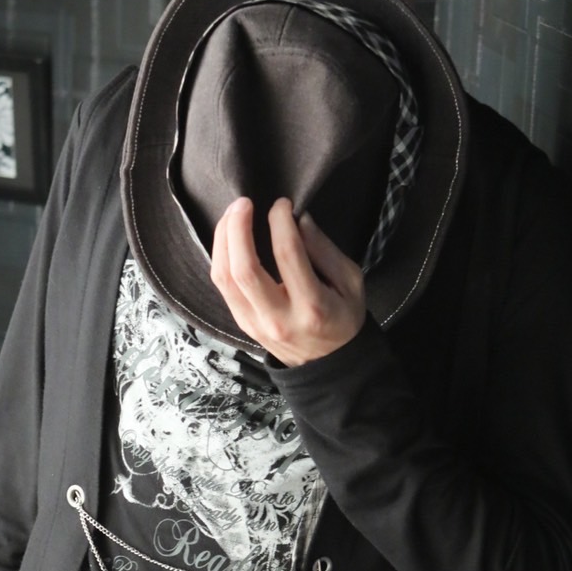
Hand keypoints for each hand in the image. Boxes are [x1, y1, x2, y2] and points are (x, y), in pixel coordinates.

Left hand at [210, 197, 366, 365]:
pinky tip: (228, 237)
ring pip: (224, 278)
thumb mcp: (350, 283)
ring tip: (232, 214)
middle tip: (244, 202)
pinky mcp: (242, 324)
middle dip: (238, 229)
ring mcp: (254, 324)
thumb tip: (299, 220)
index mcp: (312, 307)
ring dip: (222, 240)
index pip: (288, 256)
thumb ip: (325, 250)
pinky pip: (223, 286)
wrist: (330, 367)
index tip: (282, 204)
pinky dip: (220, 256)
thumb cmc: (344, 319)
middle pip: (244, 269)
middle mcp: (278, 318)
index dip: (280, 222)